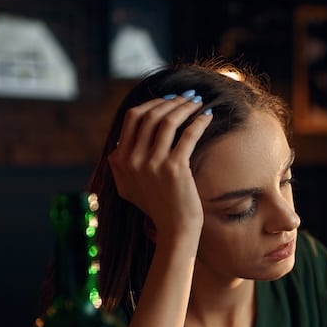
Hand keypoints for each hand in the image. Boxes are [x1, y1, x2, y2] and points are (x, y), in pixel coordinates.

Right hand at [107, 92, 211, 239]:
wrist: (174, 229)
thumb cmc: (157, 207)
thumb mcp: (128, 186)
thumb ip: (120, 164)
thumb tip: (120, 141)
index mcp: (120, 160)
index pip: (132, 118)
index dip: (152, 104)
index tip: (169, 100)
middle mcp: (132, 160)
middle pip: (150, 115)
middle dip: (170, 101)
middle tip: (186, 97)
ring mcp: (153, 164)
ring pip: (168, 121)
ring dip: (185, 107)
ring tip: (197, 103)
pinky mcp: (175, 168)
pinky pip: (188, 134)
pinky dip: (199, 121)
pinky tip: (207, 116)